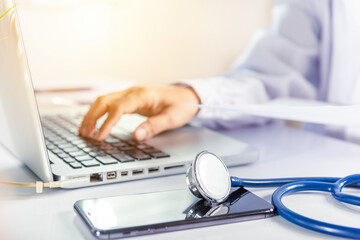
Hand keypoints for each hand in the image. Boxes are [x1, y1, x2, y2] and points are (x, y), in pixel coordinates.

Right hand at [79, 86, 200, 140]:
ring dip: (92, 114)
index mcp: (142, 95)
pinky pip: (109, 104)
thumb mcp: (171, 118)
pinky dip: (99, 113)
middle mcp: (133, 92)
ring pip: (104, 101)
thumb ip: (154, 126)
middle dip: (92, 117)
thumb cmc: (181, 106)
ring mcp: (130, 94)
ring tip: (84, 131)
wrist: (187, 96)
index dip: (107, 122)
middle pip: (105, 101)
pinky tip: (94, 123)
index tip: (99, 136)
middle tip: (84, 134)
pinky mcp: (130, 99)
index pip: (118, 107)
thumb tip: (136, 136)